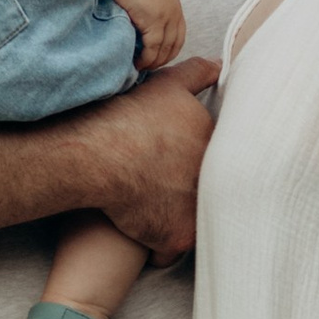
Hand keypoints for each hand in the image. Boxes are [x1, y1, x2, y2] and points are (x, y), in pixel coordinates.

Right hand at [87, 58, 217, 260]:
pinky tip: (142, 237)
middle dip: (189, 194)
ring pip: (193, 222)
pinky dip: (157, 248)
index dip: (190, 163)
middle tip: (161, 188)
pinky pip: (170, 251)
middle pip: (208, 193)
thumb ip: (197, 75)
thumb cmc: (130, 117)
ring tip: (152, 212)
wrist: (99, 153)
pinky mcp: (179, 237)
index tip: (170, 164)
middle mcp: (216, 181)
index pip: (216, 162)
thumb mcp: (168, 87)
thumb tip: (218, 67)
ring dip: (175, 221)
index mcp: (218, 147)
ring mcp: (200, 212)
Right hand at [114, 0, 186, 71]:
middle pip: (174, 46)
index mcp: (175, 8)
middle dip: (163, 59)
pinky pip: (152, 48)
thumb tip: (139, 22)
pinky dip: (146, 58)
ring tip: (141, 68)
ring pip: (163, 50)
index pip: (179, 36)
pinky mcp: (154, 22)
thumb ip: (150, 9)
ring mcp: (166, 19)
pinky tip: (137, 63)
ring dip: (153, 62)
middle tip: (150, 68)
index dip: (171, 50)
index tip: (160, 59)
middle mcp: (174, 15)